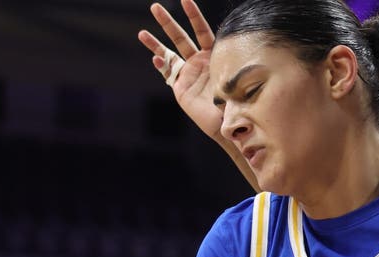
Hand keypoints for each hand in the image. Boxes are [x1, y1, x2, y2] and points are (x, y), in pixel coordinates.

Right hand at [137, 0, 222, 140]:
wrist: (228, 122)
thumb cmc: (236, 98)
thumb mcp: (234, 74)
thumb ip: (227, 61)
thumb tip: (232, 42)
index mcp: (213, 55)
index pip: (201, 30)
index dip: (193, 15)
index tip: (185, 0)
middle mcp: (198, 61)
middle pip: (180, 37)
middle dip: (167, 22)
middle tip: (155, 7)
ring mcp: (187, 74)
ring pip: (168, 54)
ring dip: (155, 43)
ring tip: (142, 33)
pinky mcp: (180, 88)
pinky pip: (168, 74)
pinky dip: (162, 66)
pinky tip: (156, 59)